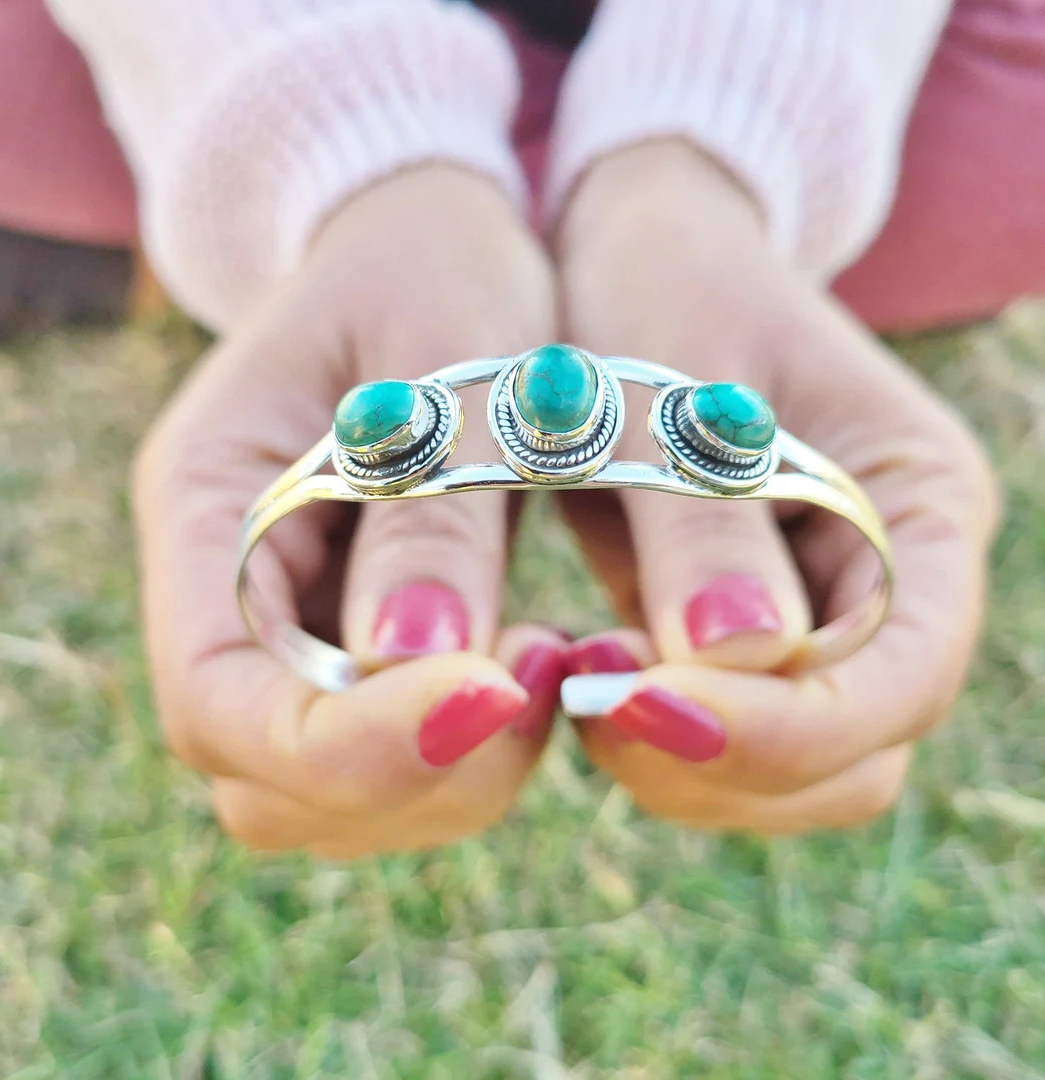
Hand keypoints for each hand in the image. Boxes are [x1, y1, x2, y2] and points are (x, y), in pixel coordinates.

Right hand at [134, 166, 567, 855]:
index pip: (216, 694)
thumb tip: (418, 670)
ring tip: (553, 661)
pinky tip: (542, 665)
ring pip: (330, 795)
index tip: (491, 699)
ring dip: (451, 777)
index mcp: (207, 500)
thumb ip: (429, 511)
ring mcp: (288, 627)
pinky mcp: (356, 644)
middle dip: (409, 773)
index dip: (340, 741)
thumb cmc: (437, 264)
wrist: (433, 244)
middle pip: (266, 775)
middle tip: (540, 677)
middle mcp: (228, 588)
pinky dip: (471, 753)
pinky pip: (392, 759)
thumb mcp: (447, 349)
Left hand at [555, 141, 998, 832]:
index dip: (791, 721)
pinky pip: (722, 734)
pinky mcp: (743, 632)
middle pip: (857, 748)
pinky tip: (585, 678)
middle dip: (731, 757)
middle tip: (596, 702)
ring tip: (581, 681)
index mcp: (919, 498)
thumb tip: (733, 659)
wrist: (630, 263)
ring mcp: (818, 612)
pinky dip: (657, 737)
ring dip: (688, 764)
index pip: (904, 668)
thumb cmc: (660, 288)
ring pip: (790, 767)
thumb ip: (703, 521)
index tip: (651, 705)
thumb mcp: (671, 383)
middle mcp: (890, 575)